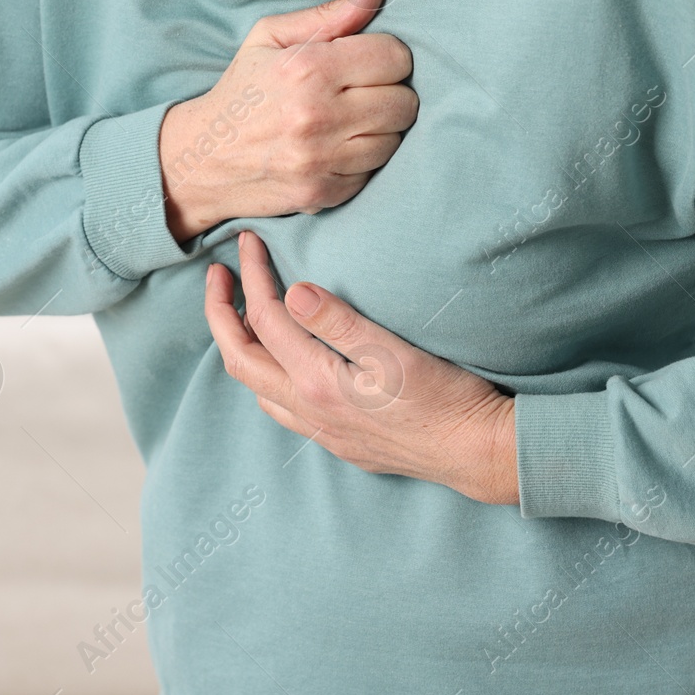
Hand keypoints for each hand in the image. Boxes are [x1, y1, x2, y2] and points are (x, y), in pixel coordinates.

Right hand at [159, 0, 417, 241]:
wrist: (202, 157)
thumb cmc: (242, 91)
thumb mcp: (269, 38)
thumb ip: (328, 14)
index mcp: (307, 69)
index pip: (395, 58)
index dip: (386, 57)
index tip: (367, 63)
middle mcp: (317, 116)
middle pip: (404, 102)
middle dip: (389, 93)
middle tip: (362, 93)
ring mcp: (321, 160)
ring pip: (394, 140)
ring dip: (378, 129)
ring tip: (349, 121)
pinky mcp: (323, 193)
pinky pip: (373, 171)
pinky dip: (361, 160)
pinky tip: (335, 148)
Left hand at [205, 231, 518, 504]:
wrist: (475, 453)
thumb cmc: (445, 398)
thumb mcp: (394, 352)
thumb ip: (339, 322)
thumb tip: (292, 291)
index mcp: (317, 382)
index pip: (265, 318)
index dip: (252, 275)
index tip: (249, 242)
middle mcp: (308, 411)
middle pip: (240, 357)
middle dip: (220, 312)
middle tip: (219, 274)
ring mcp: (320, 431)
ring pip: (257, 387)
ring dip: (240, 345)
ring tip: (243, 311)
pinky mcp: (337, 441)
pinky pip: (279, 408)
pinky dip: (266, 375)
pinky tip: (282, 362)